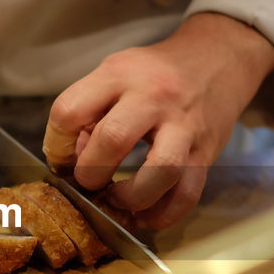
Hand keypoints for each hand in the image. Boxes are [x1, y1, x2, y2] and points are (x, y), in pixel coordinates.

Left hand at [43, 12, 273, 228]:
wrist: (218, 58)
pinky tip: (144, 215)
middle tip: (88, 182)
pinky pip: (186, 194)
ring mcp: (184, 125)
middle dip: (90, 173)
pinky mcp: (206, 152)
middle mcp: (153, 96)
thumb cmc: (155, 72)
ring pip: (159, 171)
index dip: (56, 145)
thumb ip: (90, 111)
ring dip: (130, 197)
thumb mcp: (116, 73)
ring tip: (118, 200)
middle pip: (113, 139)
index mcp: (119, 74)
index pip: (69, 111)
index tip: (63, 160)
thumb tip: (73, 161)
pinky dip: (161, 215)